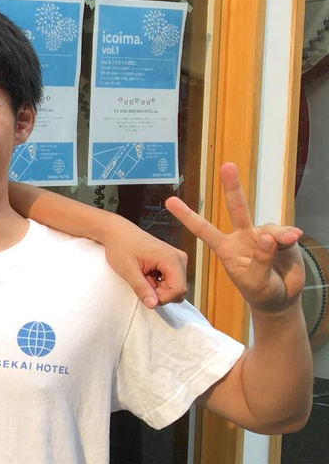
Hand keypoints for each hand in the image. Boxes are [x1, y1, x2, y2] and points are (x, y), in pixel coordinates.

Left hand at [104, 221, 187, 308]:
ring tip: (143, 276)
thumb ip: (141, 289)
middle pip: (179, 290)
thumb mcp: (128, 271)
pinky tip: (146, 274)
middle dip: (160, 293)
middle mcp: (180, 258)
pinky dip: (158, 283)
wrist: (118, 232)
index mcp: (171, 259)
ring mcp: (178, 259)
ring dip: (158, 288)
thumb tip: (153, 305)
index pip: (178, 290)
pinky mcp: (173, 262)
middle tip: (141, 281)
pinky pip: (171, 281)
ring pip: (175, 287)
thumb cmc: (121, 247)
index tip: (145, 292)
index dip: (162, 298)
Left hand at [165, 163, 304, 314]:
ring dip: (278, 235)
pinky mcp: (281, 237)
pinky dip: (290, 235)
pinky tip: (294, 239)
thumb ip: (260, 259)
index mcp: (226, 249)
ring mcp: (262, 235)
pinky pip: (286, 231)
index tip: (170, 201)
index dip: (187, 216)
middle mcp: (242, 237)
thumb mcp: (255, 281)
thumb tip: (267, 237)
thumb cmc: (260, 291)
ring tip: (285, 244)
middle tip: (227, 166)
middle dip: (232, 186)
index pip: (203, 230)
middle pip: (236, 208)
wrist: (281, 297)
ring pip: (269, 227)